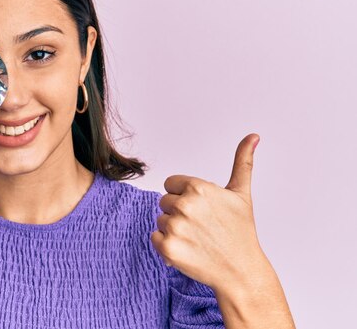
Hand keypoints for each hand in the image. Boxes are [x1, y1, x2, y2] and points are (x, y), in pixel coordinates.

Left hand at [150, 133, 267, 289]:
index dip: (184, 196)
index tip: (201, 209)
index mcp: (198, 188)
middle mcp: (185, 205)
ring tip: (196, 239)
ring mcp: (175, 228)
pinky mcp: (168, 248)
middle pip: (165, 202)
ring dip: (173, 229)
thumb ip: (242, 162)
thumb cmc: (241, 231)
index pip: (171, 184)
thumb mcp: (241, 194)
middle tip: (202, 227)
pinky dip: (166, 245)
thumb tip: (254, 136)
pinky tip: (187, 250)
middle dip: (179, 213)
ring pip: (160, 220)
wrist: (241, 271)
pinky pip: (154, 237)